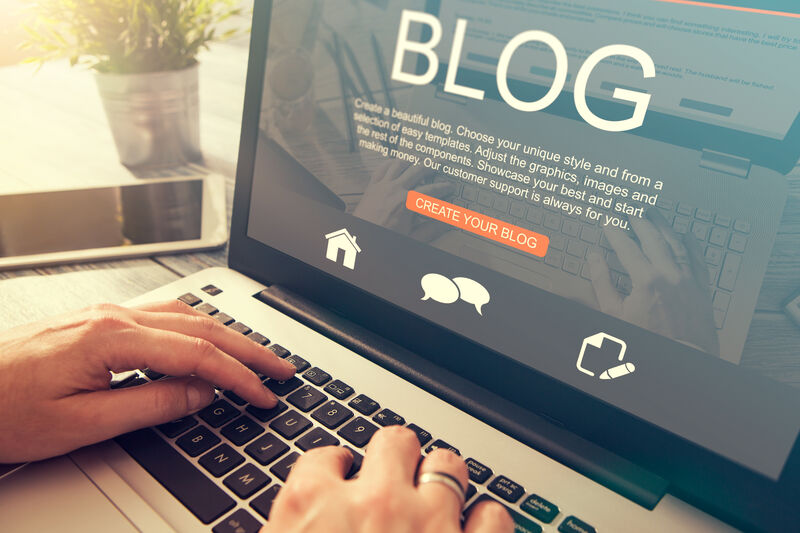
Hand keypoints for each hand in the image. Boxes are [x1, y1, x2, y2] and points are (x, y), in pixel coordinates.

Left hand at [0, 301, 296, 462]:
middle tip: (282, 368)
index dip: (239, 378)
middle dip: (248, 349)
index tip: (265, 396)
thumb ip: (150, 405)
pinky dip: (198, 328)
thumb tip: (201, 395)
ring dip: (227, 335)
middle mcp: (114, 315)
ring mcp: (106, 313)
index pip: (198, 356)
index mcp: (112, 336)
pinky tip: (207, 338)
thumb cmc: (4, 409)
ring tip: (256, 354)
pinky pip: (163, 316)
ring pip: (186, 315)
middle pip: (202, 327)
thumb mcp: (81, 422)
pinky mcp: (98, 320)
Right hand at [265, 426, 513, 532]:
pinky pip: (494, 517)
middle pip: (394, 442)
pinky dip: (489, 519)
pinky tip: (478, 526)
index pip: (323, 459)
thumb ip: (290, 527)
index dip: (333, 470)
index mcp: (312, 507)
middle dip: (396, 456)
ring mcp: (427, 527)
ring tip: (438, 494)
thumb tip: (298, 520)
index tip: (339, 479)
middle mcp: (372, 504)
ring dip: (443, 478)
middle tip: (396, 478)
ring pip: (448, 466)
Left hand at [354, 159, 454, 240]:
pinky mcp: (372, 186)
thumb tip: (447, 222)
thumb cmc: (384, 240)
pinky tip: (397, 162)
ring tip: (421, 159)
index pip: (431, 191)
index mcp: (406, 203)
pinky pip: (382, 167)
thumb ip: (431, 229)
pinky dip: (391, 162)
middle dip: (432, 164)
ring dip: (412, 160)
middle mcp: (394, 190)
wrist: (360, 240)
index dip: (443, 188)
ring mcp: (382, 186)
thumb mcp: (412, 238)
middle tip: (441, 161)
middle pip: (417, 170)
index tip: (450, 187)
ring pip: (400, 164)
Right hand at [587, 209, 719, 354]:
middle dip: (641, 221)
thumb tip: (593, 260)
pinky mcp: (701, 290)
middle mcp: (669, 274)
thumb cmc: (647, 341)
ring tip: (656, 214)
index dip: (616, 231)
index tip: (609, 221)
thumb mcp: (614, 314)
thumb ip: (602, 283)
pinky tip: (687, 235)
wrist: (682, 359)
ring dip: (664, 226)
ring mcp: (688, 280)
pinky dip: (692, 245)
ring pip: (676, 244)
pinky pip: (698, 260)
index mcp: (645, 279)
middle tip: (633, 209)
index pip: (627, 247)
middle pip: (653, 238)